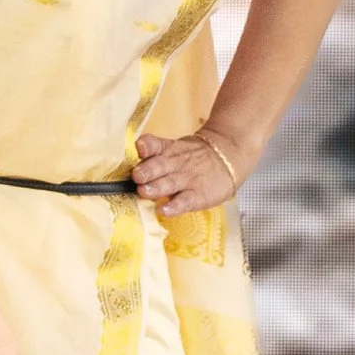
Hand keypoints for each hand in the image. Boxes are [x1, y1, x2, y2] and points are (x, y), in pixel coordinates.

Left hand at [133, 125, 249, 212]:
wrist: (227, 157)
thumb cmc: (192, 156)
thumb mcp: (175, 148)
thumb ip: (154, 156)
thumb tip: (127, 168)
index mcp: (167, 150)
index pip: (153, 144)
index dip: (145, 146)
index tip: (139, 148)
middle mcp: (174, 163)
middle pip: (158, 165)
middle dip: (145, 171)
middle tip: (136, 176)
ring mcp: (186, 179)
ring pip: (169, 183)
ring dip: (155, 188)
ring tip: (144, 192)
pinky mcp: (198, 195)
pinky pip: (184, 201)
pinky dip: (174, 207)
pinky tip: (164, 210)